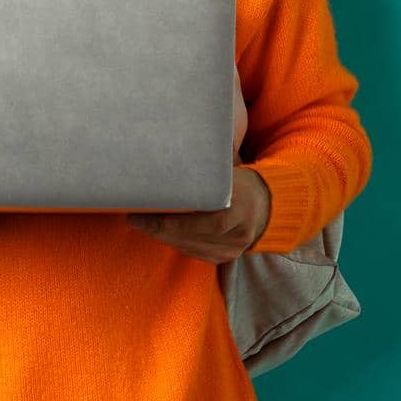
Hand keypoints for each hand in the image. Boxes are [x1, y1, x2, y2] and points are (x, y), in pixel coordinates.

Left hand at [125, 167, 271, 263]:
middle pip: (190, 237)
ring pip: (189, 247)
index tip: (141, 214)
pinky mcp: (226, 258)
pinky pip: (194, 253)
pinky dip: (175, 242)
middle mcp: (238, 232)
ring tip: (142, 224)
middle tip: (134, 218)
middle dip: (158, 229)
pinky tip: (160, 232)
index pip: (202, 223)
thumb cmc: (238, 181)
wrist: (266, 204)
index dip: (168, 222)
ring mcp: (233, 249)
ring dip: (163, 236)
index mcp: (239, 208)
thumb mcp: (227, 170)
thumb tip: (173, 142)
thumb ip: (206, 165)